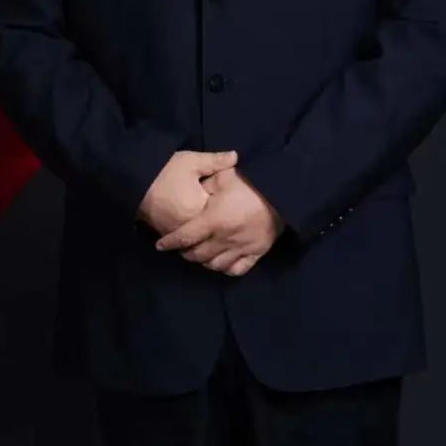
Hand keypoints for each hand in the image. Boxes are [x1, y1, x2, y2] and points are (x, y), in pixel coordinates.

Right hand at [137, 150, 237, 237]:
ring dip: (204, 231)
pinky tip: (194, 225)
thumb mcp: (191, 161)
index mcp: (201, 209)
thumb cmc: (164, 171)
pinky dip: (191, 234)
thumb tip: (236, 156)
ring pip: (198, 237)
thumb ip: (215, 161)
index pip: (222, 213)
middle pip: (211, 228)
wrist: (132, 180)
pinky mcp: (166, 234)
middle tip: (224, 213)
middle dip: (218, 222)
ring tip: (210, 220)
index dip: (228, 205)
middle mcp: (190, 227)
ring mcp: (177, 233)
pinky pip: (184, 240)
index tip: (234, 199)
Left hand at [154, 167, 283, 276]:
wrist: (284, 194)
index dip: (170, 242)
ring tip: (199, 254)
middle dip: (185, 252)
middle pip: (197, 255)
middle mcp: (225, 239)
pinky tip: (221, 262)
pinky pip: (236, 270)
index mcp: (214, 220)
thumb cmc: (252, 183)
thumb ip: (207, 180)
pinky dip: (225, 269)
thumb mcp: (226, 176)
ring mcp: (241, 249)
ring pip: (214, 265)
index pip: (185, 237)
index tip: (160, 244)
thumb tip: (195, 186)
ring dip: (203, 262)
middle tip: (181, 247)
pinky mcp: (256, 253)